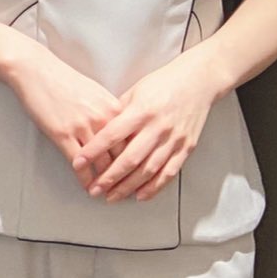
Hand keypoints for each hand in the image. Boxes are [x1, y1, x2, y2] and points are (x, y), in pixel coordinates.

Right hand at [1, 39, 122, 179]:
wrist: (36, 70)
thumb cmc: (63, 79)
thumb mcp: (96, 92)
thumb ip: (109, 113)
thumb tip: (118, 131)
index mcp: (114, 108)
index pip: (133, 141)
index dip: (136, 160)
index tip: (137, 172)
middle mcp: (103, 119)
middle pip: (121, 155)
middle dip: (124, 176)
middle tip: (125, 189)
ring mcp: (83, 128)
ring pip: (102, 163)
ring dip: (105, 182)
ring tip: (106, 192)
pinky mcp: (62, 134)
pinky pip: (78, 164)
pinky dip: (84, 178)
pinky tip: (86, 185)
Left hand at [79, 46, 221, 202]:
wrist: (198, 81)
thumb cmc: (163, 83)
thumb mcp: (134, 92)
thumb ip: (117, 114)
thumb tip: (96, 131)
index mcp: (142, 111)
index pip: (111, 135)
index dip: (93, 151)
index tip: (78, 163)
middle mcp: (158, 127)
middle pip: (130, 159)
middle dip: (109, 178)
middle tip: (94, 189)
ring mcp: (174, 139)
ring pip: (149, 170)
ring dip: (129, 187)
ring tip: (112, 196)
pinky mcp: (186, 147)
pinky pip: (169, 172)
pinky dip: (154, 187)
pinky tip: (140, 195)